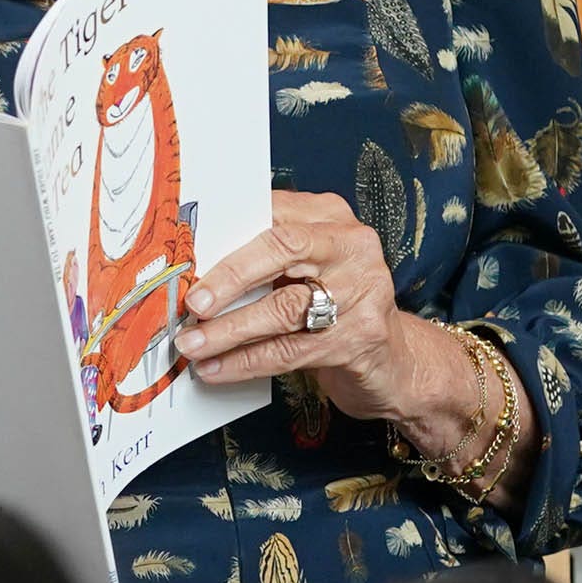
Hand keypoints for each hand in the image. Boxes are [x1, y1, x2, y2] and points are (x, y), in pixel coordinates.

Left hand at [177, 192, 534, 491]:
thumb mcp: (305, 266)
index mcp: (330, 217)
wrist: (396, 359)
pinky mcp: (360, 339)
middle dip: (229, 277)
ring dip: (229, 330)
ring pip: (284, 308)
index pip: (272, 213)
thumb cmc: (334, 303)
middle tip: (191, 301)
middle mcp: (352, 247)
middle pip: (282, 250)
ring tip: (192, 343)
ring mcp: (362, 293)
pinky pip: (290, 351)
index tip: (186, 252)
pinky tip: (216, 369)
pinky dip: (246, 362)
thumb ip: (262, 256)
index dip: (226, 232)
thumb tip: (194, 263)